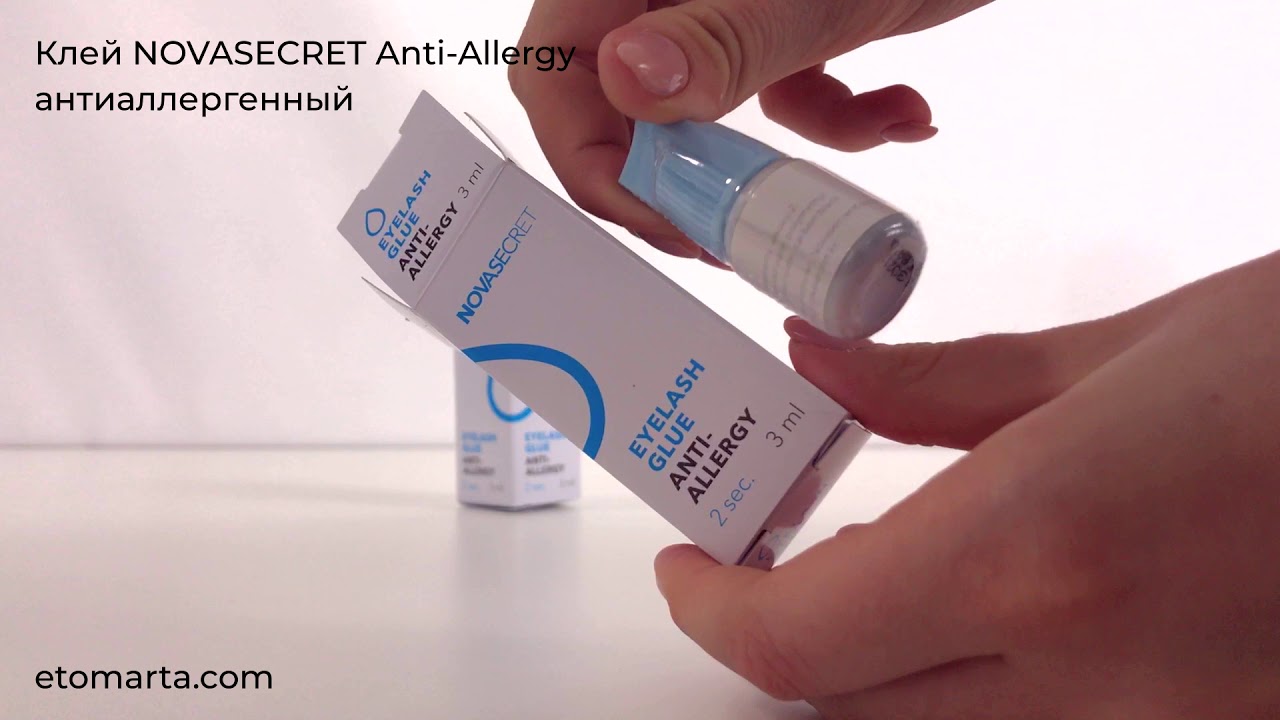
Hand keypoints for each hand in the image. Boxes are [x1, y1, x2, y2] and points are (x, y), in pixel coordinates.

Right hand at [509, 0, 992, 257]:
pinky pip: (777, 90)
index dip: (588, 151)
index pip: (555, 65)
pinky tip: (902, 110)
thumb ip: (722, 37)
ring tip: (823, 176)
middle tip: (727, 230)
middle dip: (684, 169)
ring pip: (704, 108)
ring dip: (771, 155)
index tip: (658, 212)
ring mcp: (724, 2)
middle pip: (623, 98)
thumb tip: (628, 81)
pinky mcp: (784, 18)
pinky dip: (837, 117)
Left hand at [654, 251, 1279, 717]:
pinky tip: (1002, 605)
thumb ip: (937, 382)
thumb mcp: (1123, 349)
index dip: (715, 612)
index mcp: (1045, 548)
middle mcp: (1097, 675)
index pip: (800, 642)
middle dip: (787, 640)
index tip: (692, 565)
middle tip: (770, 554)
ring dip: (879, 670)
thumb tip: (819, 371)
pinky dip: (984, 683)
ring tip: (883, 566)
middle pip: (851, 711)